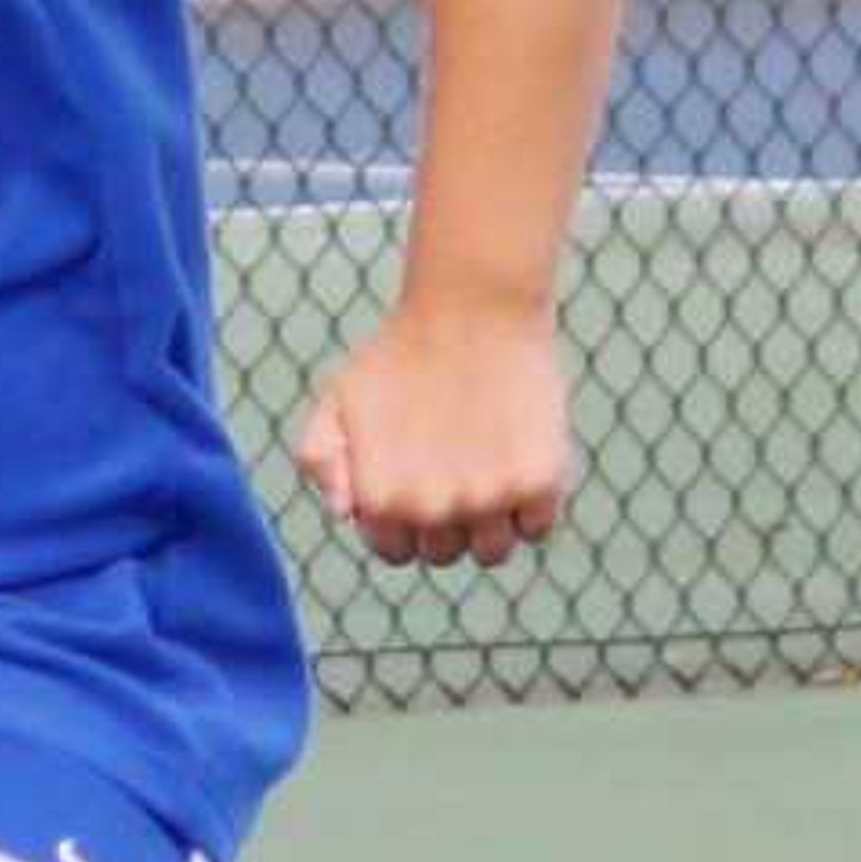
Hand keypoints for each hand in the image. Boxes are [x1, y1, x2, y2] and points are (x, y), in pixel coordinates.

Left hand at [294, 300, 573, 566]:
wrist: (471, 307)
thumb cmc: (399, 355)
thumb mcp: (337, 400)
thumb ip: (322, 460)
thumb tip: (344, 514)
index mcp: (382, 500)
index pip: (397, 552)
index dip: (406, 522)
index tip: (417, 481)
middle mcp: (433, 509)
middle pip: (444, 554)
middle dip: (446, 521)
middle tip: (453, 466)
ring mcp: (488, 499)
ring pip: (493, 551)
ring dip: (491, 522)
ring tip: (486, 468)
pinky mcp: (539, 481)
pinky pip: (537, 527)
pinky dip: (531, 506)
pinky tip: (517, 460)